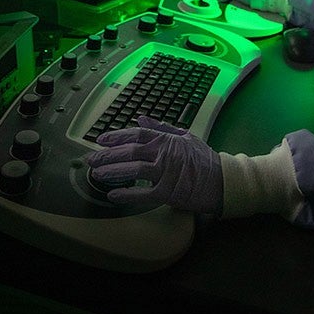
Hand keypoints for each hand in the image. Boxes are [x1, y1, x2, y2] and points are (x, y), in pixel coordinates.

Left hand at [84, 116, 222, 214]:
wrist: (222, 180)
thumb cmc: (204, 159)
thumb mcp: (185, 136)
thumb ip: (161, 127)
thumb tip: (141, 119)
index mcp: (167, 139)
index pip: (136, 134)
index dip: (116, 136)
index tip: (101, 140)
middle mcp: (164, 153)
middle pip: (130, 151)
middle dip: (107, 155)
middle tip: (91, 159)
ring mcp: (166, 172)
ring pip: (134, 169)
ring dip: (113, 171)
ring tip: (97, 175)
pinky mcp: (169, 192)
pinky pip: (143, 194)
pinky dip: (127, 194)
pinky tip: (114, 194)